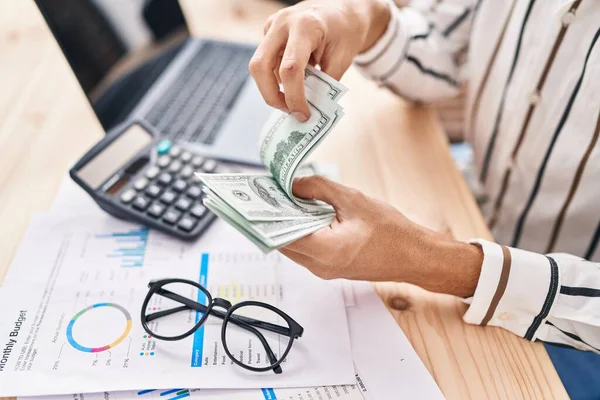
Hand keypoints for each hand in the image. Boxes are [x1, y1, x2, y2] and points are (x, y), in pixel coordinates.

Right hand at [249, 0, 390, 120]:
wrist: (343, 9)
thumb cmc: (346, 33)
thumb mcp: (342, 59)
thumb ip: (324, 84)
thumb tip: (309, 110)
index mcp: (306, 26)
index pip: (291, 68)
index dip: (294, 97)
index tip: (303, 115)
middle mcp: (283, 23)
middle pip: (261, 66)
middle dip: (271, 95)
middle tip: (290, 111)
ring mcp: (272, 25)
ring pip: (258, 66)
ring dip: (272, 88)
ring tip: (294, 97)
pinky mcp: (269, 31)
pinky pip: (265, 61)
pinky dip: (276, 77)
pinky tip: (294, 78)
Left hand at [280, 176, 483, 297]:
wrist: (415, 256)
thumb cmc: (393, 232)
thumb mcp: (354, 200)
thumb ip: (319, 189)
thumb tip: (293, 184)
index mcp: (325, 252)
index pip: (280, 235)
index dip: (265, 216)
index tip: (253, 198)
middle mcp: (320, 267)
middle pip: (282, 242)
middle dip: (273, 217)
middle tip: (265, 193)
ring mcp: (324, 270)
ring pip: (292, 246)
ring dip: (286, 224)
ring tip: (281, 197)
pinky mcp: (330, 267)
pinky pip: (306, 249)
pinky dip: (300, 230)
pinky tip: (301, 211)